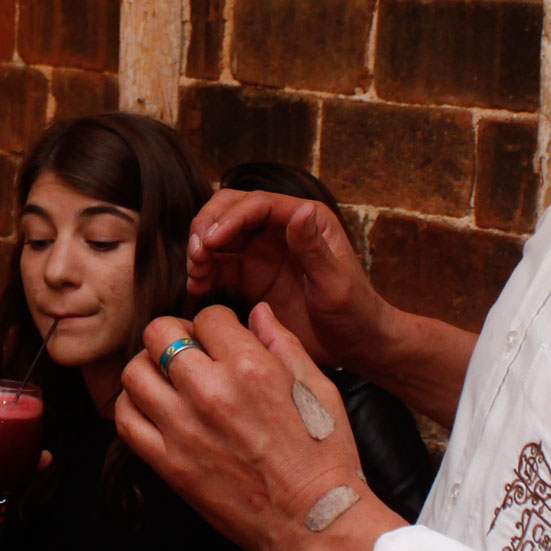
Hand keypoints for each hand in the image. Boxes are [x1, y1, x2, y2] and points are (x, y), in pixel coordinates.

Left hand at [118, 304, 402, 550]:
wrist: (316, 522)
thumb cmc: (325, 457)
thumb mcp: (318, 388)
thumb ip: (283, 343)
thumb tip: (257, 311)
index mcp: (251, 368)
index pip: (207, 316)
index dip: (216, 323)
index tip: (221, 340)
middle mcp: (211, 392)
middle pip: (159, 333)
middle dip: (174, 334)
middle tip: (189, 351)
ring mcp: (184, 429)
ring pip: (134, 373)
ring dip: (149, 367)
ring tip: (168, 379)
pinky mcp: (170, 464)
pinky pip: (126, 420)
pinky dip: (132, 406)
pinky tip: (154, 409)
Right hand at [183, 190, 381, 366]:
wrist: (355, 347)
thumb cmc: (355, 313)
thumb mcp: (336, 284)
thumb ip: (313, 249)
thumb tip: (300, 210)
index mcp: (306, 219)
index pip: (258, 204)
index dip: (230, 217)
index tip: (211, 241)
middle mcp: (281, 229)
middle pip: (231, 210)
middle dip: (208, 227)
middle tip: (196, 256)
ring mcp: (263, 252)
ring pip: (219, 236)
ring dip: (201, 249)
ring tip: (195, 275)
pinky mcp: (251, 277)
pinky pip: (218, 266)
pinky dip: (203, 273)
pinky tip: (197, 288)